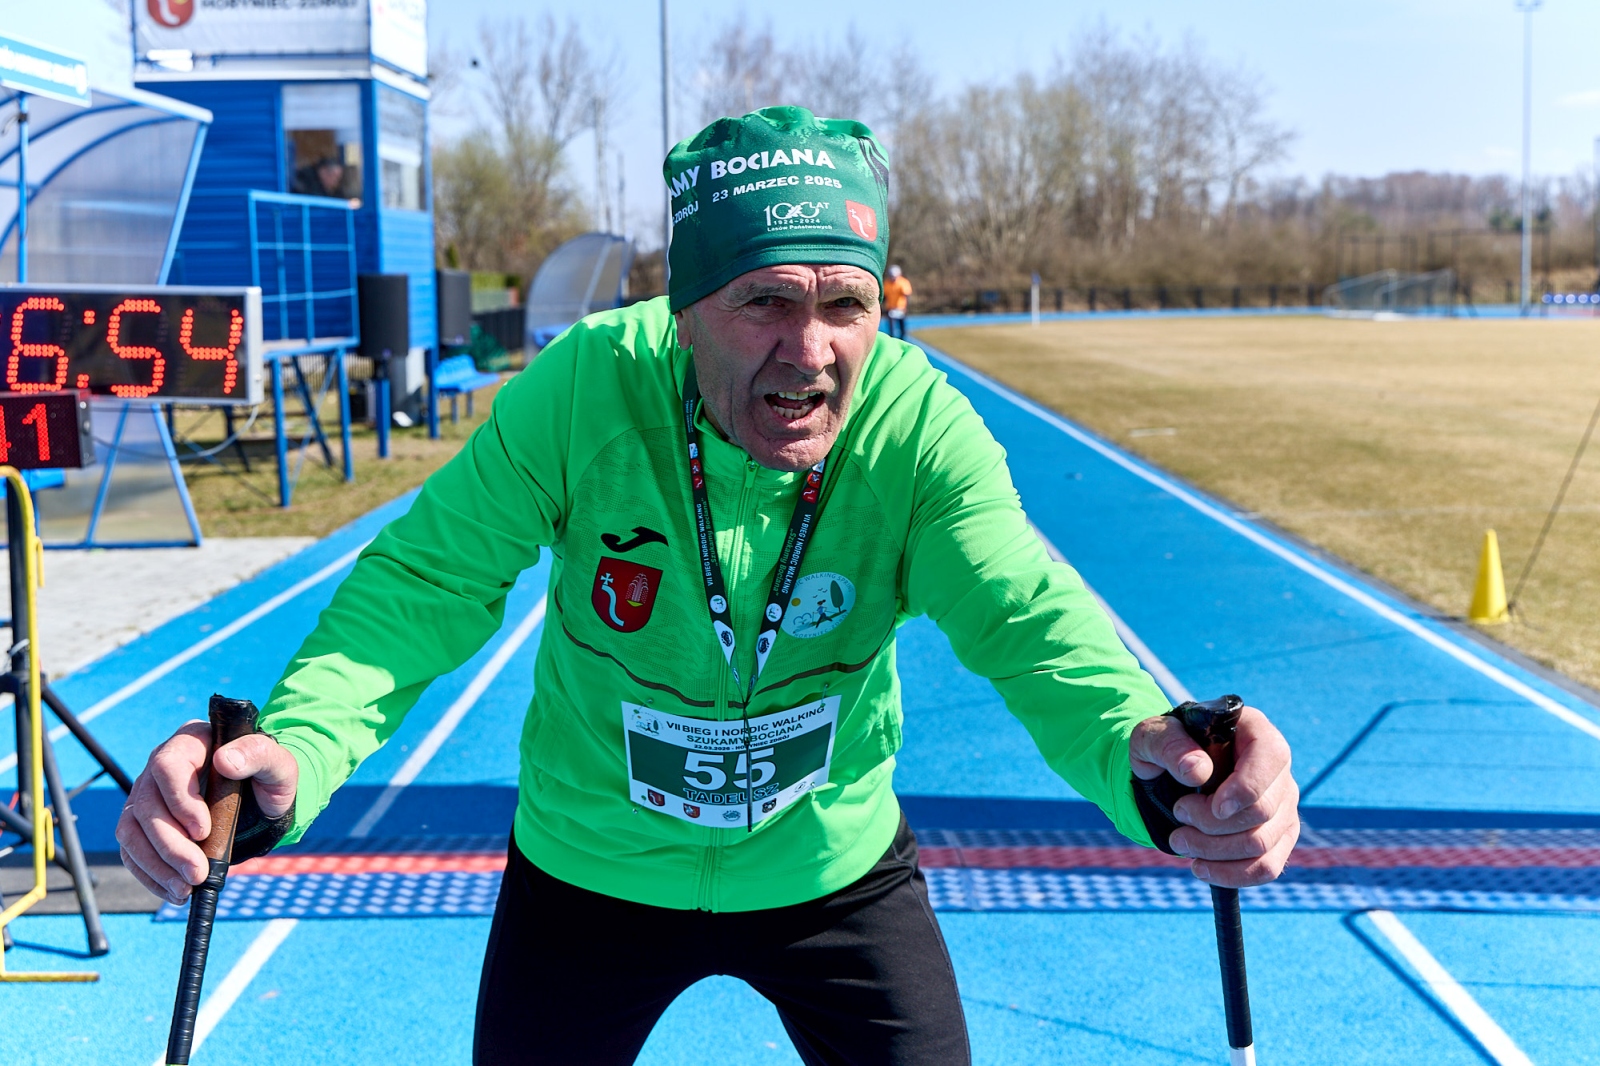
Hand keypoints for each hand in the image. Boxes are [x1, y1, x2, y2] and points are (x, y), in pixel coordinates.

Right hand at [116, 720, 296, 904]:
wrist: (262, 800)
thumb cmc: (270, 777)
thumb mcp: (278, 764)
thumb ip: (258, 755)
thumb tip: (226, 761)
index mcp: (192, 741)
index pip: (167, 766)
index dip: (180, 801)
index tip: (203, 831)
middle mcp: (161, 764)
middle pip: (146, 805)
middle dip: (170, 846)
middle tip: (197, 873)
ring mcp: (148, 794)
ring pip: (132, 830)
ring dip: (156, 865)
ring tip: (184, 889)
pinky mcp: (144, 823)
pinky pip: (133, 850)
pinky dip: (150, 874)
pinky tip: (173, 891)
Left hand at [1129, 705, 1298, 888]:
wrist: (1167, 773)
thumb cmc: (1164, 748)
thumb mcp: (1152, 737)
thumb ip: (1168, 744)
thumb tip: (1196, 771)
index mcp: (1254, 731)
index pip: (1271, 757)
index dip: (1245, 788)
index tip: (1213, 807)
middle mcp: (1277, 768)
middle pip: (1263, 811)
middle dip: (1212, 824)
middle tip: (1178, 814)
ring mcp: (1282, 804)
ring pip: (1262, 844)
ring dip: (1214, 850)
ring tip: (1180, 840)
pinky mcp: (1277, 836)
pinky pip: (1268, 867)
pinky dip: (1232, 875)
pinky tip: (1201, 867)